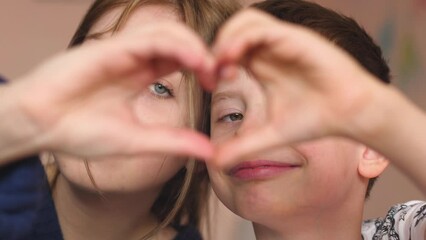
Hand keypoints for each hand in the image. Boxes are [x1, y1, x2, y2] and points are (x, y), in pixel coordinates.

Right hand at [6, 22, 214, 160]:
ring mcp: (122, 51)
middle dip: (205, 53)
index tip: (220, 83)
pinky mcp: (109, 48)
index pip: (180, 58)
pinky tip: (193, 60)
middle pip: (179, 40)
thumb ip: (172, 142)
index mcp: (140, 75)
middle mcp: (134, 59)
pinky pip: (149, 37)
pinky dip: (176, 44)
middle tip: (222, 74)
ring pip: (167, 32)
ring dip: (194, 45)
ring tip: (210, 68)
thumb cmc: (79, 133)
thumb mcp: (137, 141)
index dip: (204, 65)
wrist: (40, 127)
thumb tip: (209, 152)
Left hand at [212, 9, 387, 165]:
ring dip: (226, 38)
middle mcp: (271, 49)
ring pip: (245, 21)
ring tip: (221, 65)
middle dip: (215, 46)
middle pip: (232, 29)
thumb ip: (243, 146)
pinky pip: (261, 29)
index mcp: (262, 64)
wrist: (350, 115)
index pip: (228, 48)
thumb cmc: (314, 121)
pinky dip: (241, 39)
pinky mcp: (295, 39)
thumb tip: (216, 163)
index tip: (208, 84)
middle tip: (211, 73)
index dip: (212, 61)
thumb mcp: (270, 135)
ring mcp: (283, 41)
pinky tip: (232, 61)